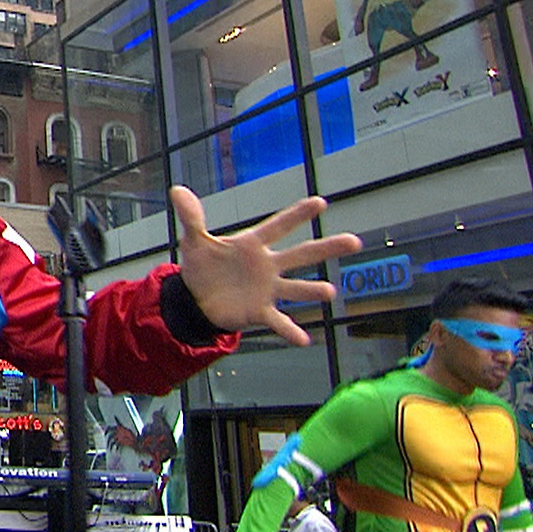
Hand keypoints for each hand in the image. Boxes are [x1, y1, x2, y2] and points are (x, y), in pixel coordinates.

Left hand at [170, 187, 361, 344]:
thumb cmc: (202, 265)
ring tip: (330, 292)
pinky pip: (278, 322)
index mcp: (253, 245)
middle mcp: (267, 266)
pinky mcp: (259, 312)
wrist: (197, 298)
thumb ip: (192, 218)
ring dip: (312, 290)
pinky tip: (304, 340)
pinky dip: (290, 331)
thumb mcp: (194, 242)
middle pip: (300, 255)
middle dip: (327, 248)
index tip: (320, 203)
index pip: (278, 227)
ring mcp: (266, 290)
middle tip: (355, 241)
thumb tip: (177, 190)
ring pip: (295, 289)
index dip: (297, 216)